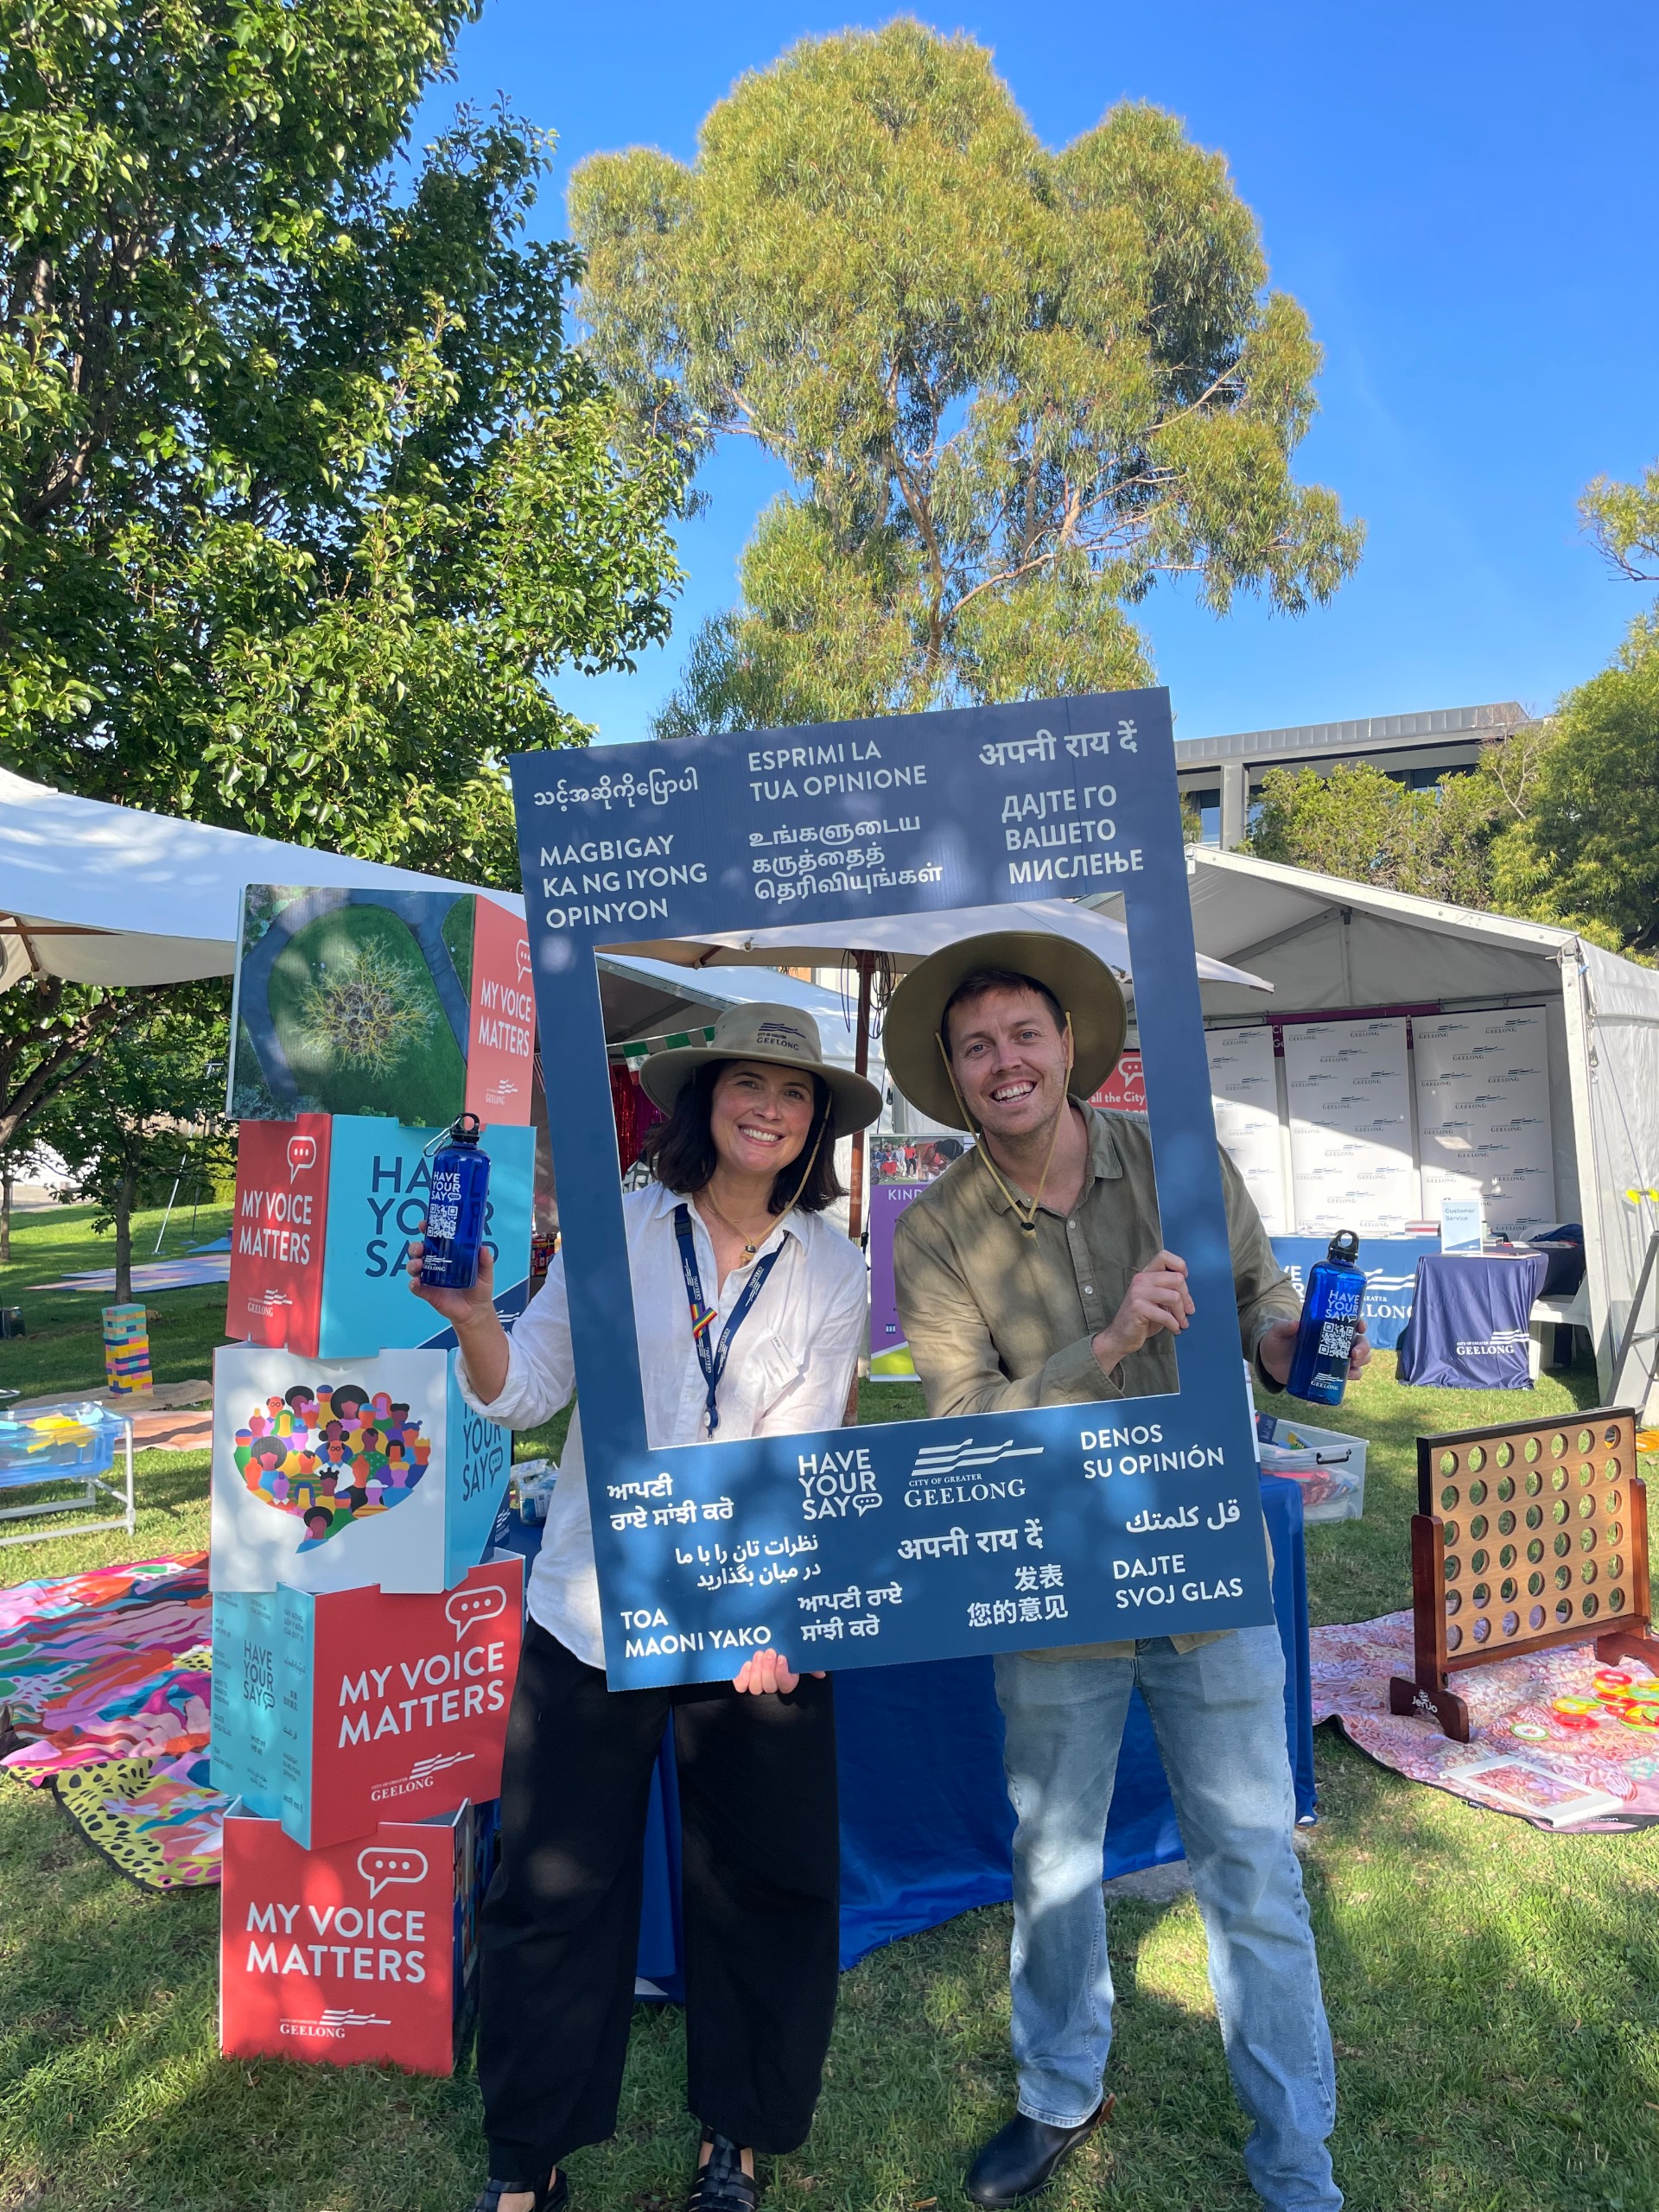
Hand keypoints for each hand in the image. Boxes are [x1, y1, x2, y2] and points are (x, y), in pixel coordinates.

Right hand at [406, 1229, 497, 1326]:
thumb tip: (483, 1248)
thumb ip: (485, 1261)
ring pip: (414, 1267)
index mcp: (448, 1254)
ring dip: (412, 1263)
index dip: (427, 1230)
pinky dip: (413, 1284)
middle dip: (416, 1246)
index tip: (424, 1224)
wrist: (476, 1311)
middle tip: (420, 1248)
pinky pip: (416, 1288)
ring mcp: (430, 1278)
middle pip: (419, 1251)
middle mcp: (436, 1264)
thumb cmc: (479, 1288)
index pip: (434, 1239)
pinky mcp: (427, 1293)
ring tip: (418, 1264)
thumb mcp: (485, 1272)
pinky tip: (416, 1282)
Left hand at [731, 1649, 824, 1694]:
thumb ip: (811, 1663)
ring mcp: (757, 1683)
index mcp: (787, 1680)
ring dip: (757, 1671)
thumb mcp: (800, 1654)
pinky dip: (743, 1677)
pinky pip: (741, 1686)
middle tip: (769, 1652)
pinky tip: (747, 1664)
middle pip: (770, 1687)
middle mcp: (772, 1685)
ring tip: (759, 1654)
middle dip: (768, 1669)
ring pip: (756, 1687)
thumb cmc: (786, 1649)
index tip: (782, 1658)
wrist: (765, 1641)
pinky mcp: (743, 1680)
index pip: (786, 1686)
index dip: (783, 1674)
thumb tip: (821, 1674)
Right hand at [1091, 1249, 1193, 1373]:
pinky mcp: (1137, 1307)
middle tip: (1188, 1311)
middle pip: (1176, 1278)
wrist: (1121, 1337)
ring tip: (1182, 1322)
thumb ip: (1168, 1291)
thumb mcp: (1156, 1301)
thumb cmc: (1142, 1319)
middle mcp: (1141, 1279)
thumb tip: (1189, 1296)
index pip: (1164, 1256)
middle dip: (1187, 1297)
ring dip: (1181, 1313)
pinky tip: (1175, 1329)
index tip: (1184, 1280)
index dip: (1179, 1266)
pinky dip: (1174, 1324)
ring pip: (1174, 1297)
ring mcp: (1138, 1292)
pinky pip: (1165, 1315)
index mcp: (1146, 1274)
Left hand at [1257, 1315, 1371, 1386]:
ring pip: (1360, 1357)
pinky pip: (1351, 1374)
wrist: (1272, 1363)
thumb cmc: (1277, 1343)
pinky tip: (1350, 1375)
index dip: (1360, 1323)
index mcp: (1326, 1327)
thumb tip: (1295, 1324)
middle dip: (1363, 1347)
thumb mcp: (1277, 1333)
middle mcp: (1336, 1341)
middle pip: (1360, 1341)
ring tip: (1353, 1364)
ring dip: (1362, 1360)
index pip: (1350, 1322)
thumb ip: (1283, 1327)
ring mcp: (1336, 1357)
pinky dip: (1355, 1374)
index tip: (1360, 1327)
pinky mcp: (1332, 1372)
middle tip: (1354, 1354)